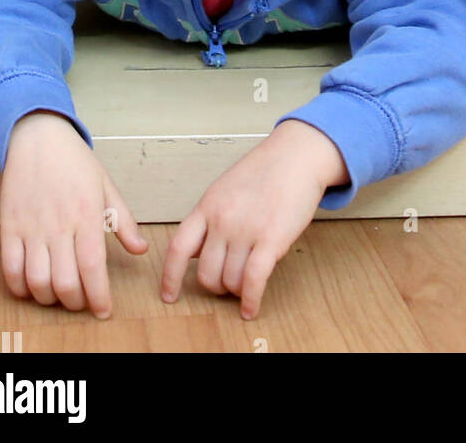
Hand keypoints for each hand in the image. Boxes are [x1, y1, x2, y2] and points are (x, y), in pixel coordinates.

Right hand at [0, 111, 147, 317]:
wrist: (37, 137)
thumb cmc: (75, 161)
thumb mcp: (106, 186)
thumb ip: (124, 221)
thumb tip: (140, 250)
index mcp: (87, 214)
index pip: (93, 267)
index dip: (98, 296)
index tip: (104, 311)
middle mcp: (59, 224)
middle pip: (65, 282)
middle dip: (76, 302)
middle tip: (82, 303)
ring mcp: (31, 227)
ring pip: (37, 281)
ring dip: (49, 298)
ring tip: (59, 296)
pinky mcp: (9, 227)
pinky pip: (10, 269)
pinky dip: (19, 287)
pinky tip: (31, 287)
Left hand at [161, 119, 348, 319]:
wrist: (296, 155)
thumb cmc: (264, 171)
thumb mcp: (224, 189)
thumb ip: (209, 218)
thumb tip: (196, 251)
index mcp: (207, 206)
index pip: (178, 249)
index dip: (170, 277)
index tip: (169, 295)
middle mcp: (222, 220)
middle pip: (206, 274)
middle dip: (217, 285)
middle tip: (229, 282)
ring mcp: (246, 230)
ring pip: (230, 281)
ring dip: (237, 290)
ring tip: (248, 283)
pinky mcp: (272, 239)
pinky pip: (253, 281)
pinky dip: (251, 301)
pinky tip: (251, 309)